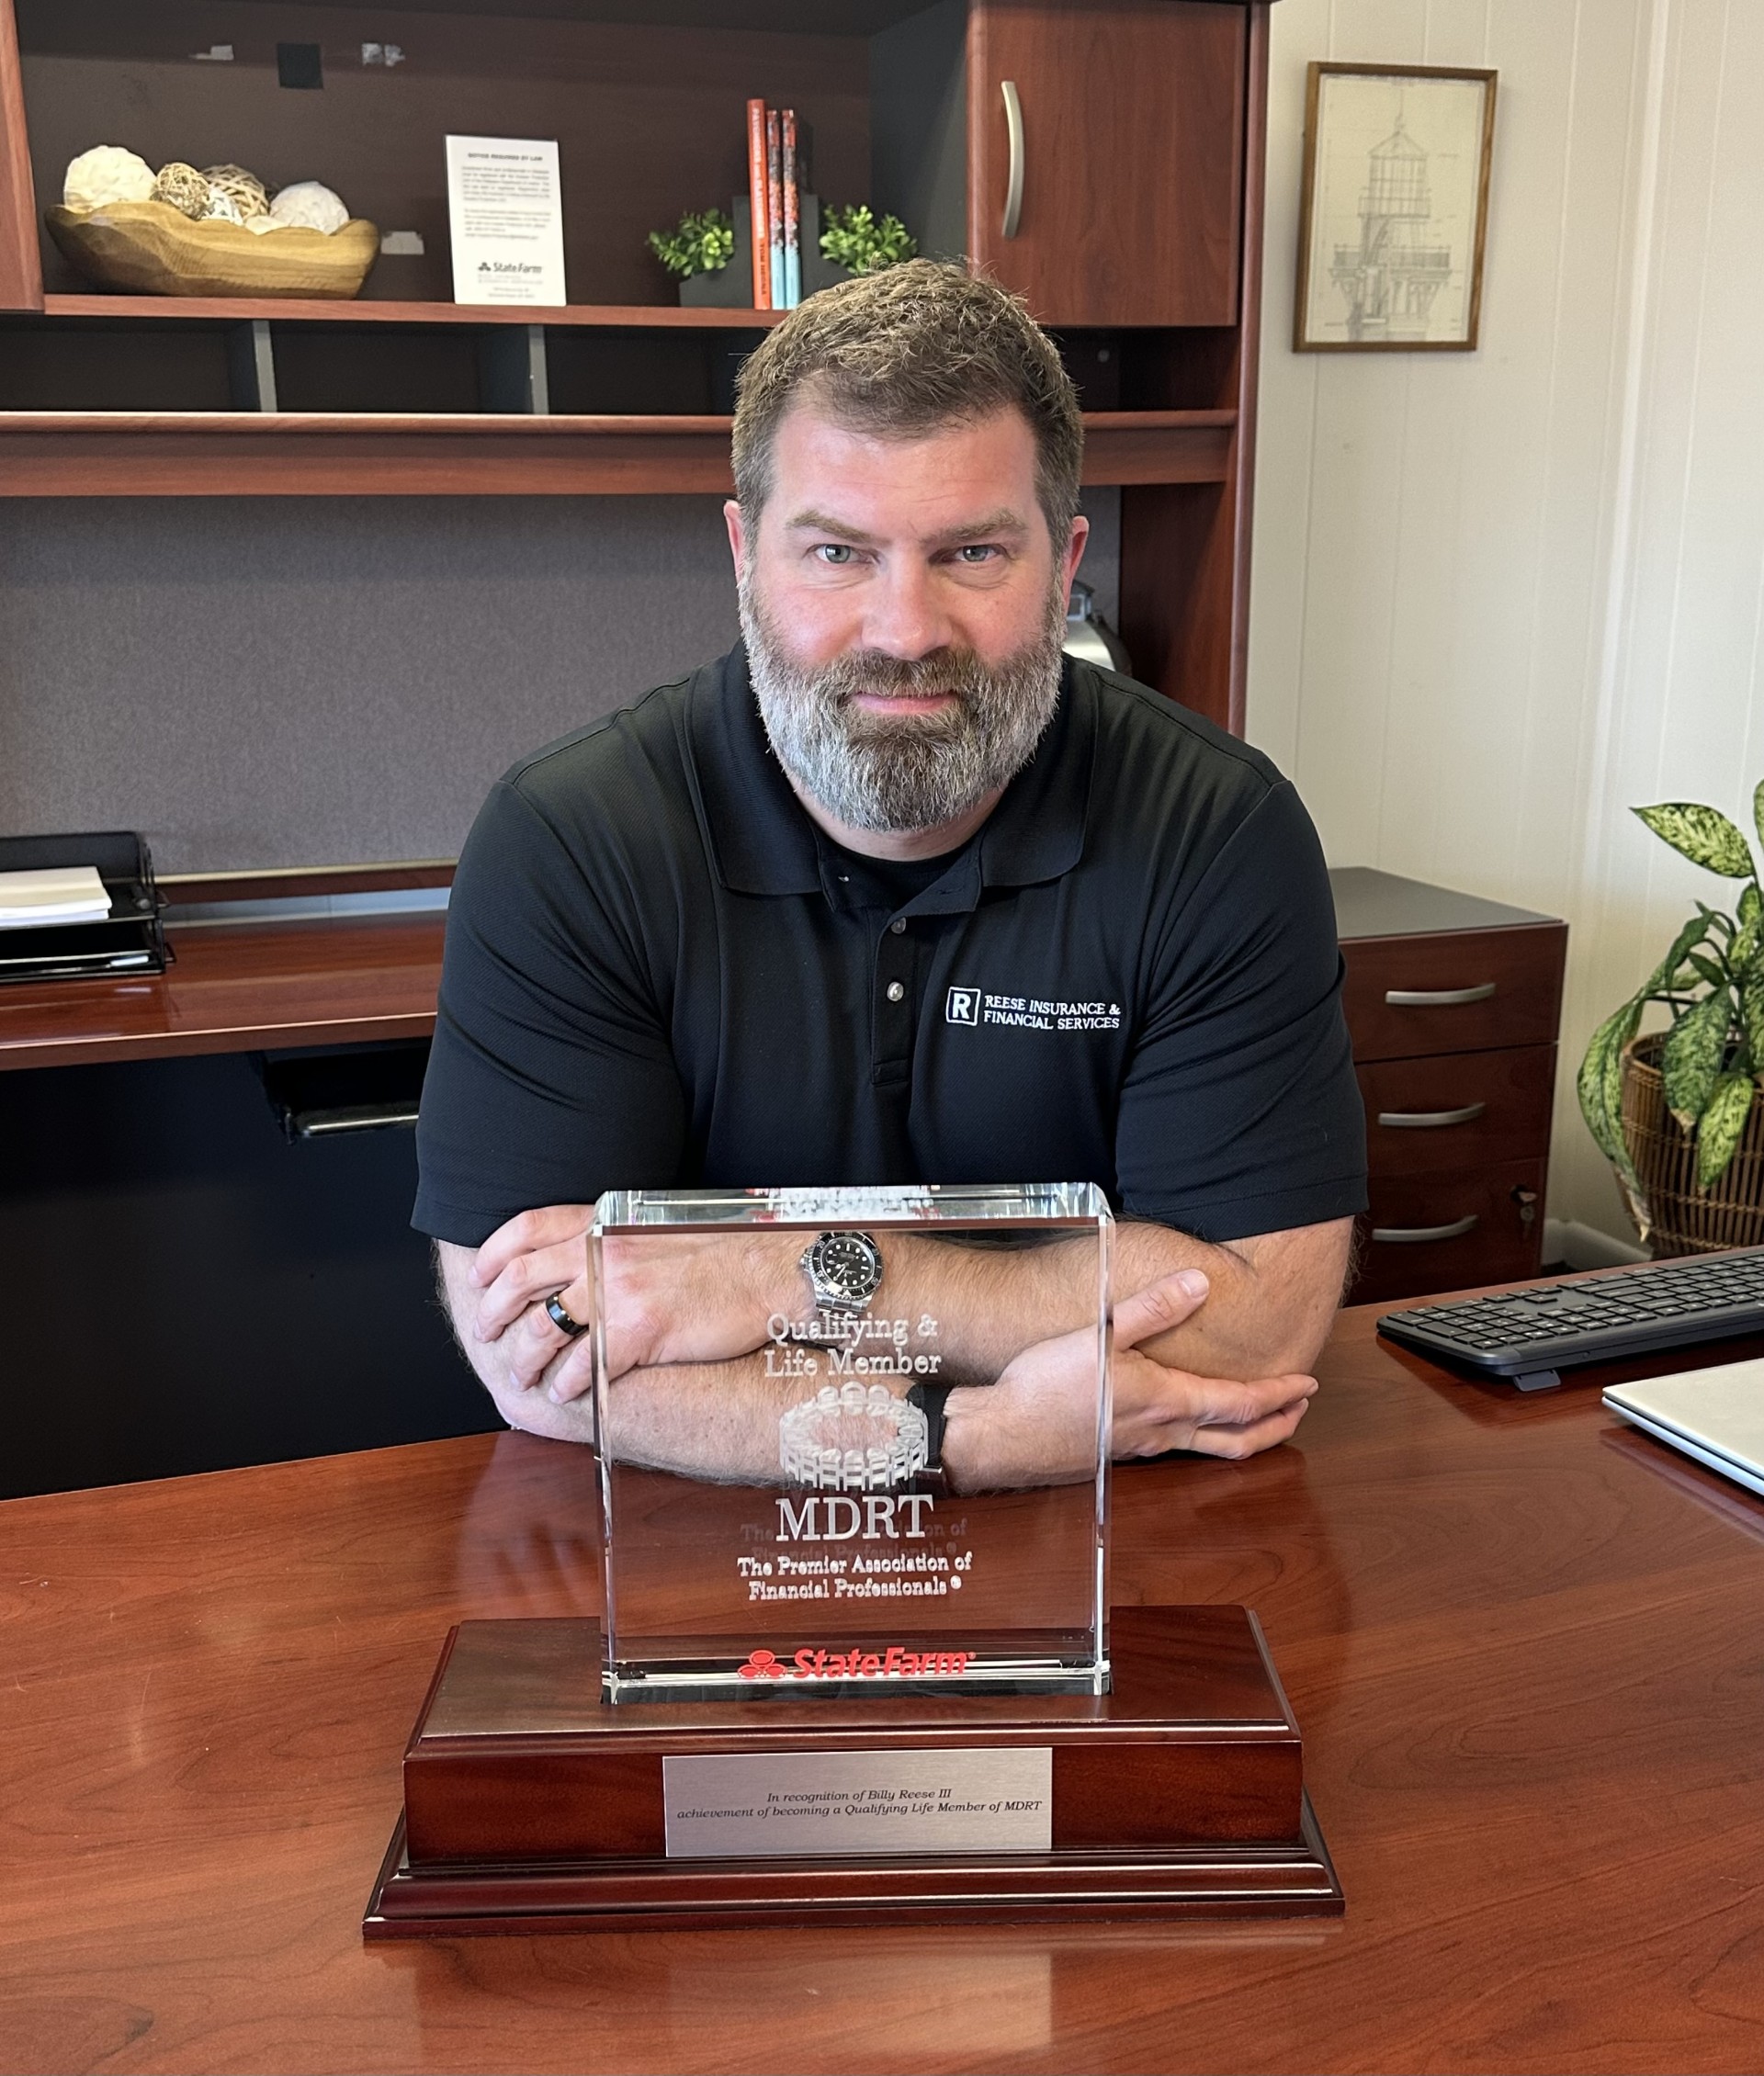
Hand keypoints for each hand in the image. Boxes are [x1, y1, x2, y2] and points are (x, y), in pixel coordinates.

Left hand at [469, 1209, 800, 1401]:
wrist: (767, 1270)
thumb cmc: (720, 1251)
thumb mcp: (655, 1226)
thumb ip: (610, 1237)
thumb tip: (574, 1258)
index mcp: (605, 1222)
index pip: (527, 1228)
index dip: (493, 1254)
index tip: (480, 1277)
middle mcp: (603, 1251)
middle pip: (521, 1280)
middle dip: (493, 1312)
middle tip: (486, 1334)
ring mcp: (619, 1290)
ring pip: (544, 1328)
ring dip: (523, 1358)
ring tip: (521, 1376)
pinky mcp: (640, 1330)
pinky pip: (583, 1364)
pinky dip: (564, 1384)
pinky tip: (564, 1393)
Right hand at [943, 1268, 1316, 1489]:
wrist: (1001, 1435)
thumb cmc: (1047, 1385)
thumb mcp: (1101, 1334)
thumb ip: (1153, 1308)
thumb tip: (1200, 1283)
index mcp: (1168, 1401)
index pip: (1242, 1403)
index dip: (1280, 1394)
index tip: (1307, 1384)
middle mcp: (1163, 1433)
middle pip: (1238, 1441)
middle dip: (1276, 1425)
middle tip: (1300, 1410)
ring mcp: (1141, 1449)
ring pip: (1209, 1450)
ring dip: (1244, 1436)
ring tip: (1259, 1421)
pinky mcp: (1118, 1455)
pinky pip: (1177, 1450)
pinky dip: (1204, 1439)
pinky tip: (1188, 1423)